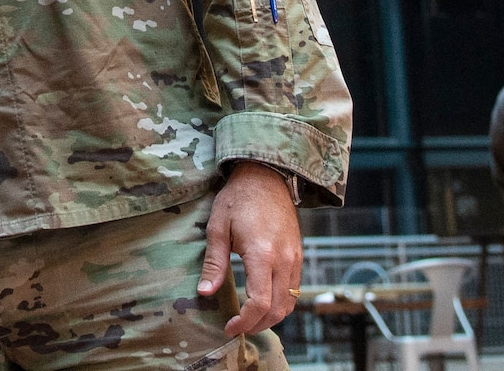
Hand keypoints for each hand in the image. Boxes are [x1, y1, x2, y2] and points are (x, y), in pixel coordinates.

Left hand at [200, 162, 301, 337]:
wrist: (265, 177)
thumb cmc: (237, 199)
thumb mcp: (218, 228)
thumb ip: (214, 263)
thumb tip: (205, 293)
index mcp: (262, 253)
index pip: (259, 302)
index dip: (244, 321)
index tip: (229, 326)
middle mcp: (284, 259)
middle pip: (277, 309)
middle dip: (257, 325)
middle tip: (237, 327)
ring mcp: (295, 258)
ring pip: (289, 303)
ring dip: (271, 317)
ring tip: (249, 318)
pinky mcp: (299, 255)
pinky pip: (295, 290)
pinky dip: (281, 303)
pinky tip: (264, 302)